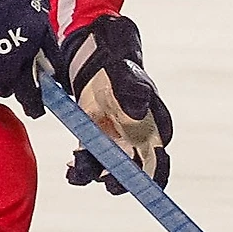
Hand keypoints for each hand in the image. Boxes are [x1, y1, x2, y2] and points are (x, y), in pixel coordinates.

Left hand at [61, 15, 171, 193]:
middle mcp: (136, 133)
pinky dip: (81, 167)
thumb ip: (132, 88)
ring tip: (77, 171)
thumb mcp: (123, 67)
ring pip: (110, 166)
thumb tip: (138, 111)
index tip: (148, 186)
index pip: (161, 154)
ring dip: (96, 174)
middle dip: (124, 181)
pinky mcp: (94, 135)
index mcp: (153, 119)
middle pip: (137, 169)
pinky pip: (90, 158)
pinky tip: (71, 168)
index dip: (158, 173)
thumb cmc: (116, 53)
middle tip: (110, 184)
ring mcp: (115, 136)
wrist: (93, 45)